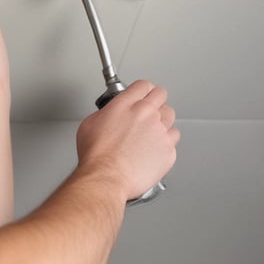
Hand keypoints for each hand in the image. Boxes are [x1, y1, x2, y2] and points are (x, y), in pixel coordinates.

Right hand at [76, 80, 179, 200]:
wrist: (106, 177)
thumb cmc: (96, 156)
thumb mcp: (90, 124)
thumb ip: (107, 113)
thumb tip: (111, 115)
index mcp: (125, 105)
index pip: (143, 85)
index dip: (142, 89)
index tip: (142, 93)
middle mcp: (146, 114)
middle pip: (161, 95)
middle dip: (155, 100)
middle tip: (149, 108)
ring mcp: (160, 131)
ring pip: (170, 116)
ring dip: (162, 121)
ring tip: (150, 132)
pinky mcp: (168, 150)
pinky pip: (173, 140)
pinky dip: (164, 143)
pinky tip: (152, 149)